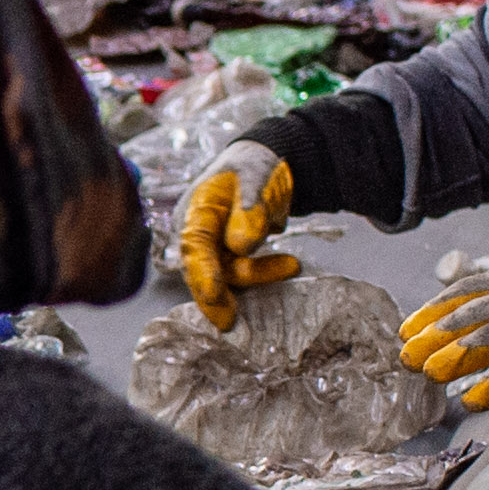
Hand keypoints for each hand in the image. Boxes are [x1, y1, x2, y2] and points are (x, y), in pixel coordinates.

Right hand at [177, 147, 300, 330]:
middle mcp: (197, 234)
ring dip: (259, 275)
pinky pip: (241, 276)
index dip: (202, 273)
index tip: (214, 295)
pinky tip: (287, 267)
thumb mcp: (256, 178)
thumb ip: (250, 208)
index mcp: (196, 210)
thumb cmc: (255, 167)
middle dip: (219, 297)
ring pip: (228, 275)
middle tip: (231, 322)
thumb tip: (241, 245)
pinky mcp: (229, 259)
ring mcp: (212, 249)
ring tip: (293, 264)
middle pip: (204, 271)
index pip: (194, 246)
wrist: (266, 168)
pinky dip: (263, 275)